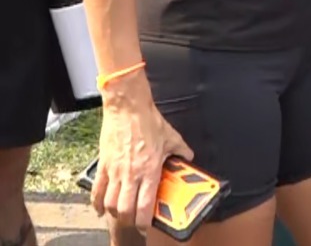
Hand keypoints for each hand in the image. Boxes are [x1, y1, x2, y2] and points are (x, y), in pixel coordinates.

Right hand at [93, 76, 192, 231]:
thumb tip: (188, 157)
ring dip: (114, 213)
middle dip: (129, 220)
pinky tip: (100, 209)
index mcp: (150, 170)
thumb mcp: (172, 137)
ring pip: (109, 202)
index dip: (144, 221)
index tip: (146, 227)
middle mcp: (131, 174)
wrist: (127, 108)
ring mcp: (115, 171)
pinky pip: (97, 189)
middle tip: (134, 222)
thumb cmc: (149, 121)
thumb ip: (181, 151)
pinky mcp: (103, 165)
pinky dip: (96, 202)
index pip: (145, 205)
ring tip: (121, 215)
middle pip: (125, 209)